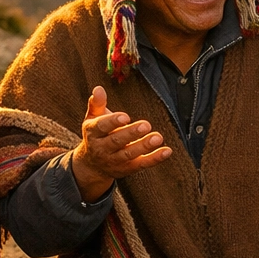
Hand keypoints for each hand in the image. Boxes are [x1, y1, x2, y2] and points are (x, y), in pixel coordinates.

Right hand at [71, 86, 172, 200]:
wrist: (92, 165)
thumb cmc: (97, 134)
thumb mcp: (93, 118)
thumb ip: (97, 103)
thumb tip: (98, 88)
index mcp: (93, 132)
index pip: (101, 126)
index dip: (113, 122)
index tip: (125, 117)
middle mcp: (101, 148)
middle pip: (116, 141)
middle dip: (131, 133)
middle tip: (146, 125)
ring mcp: (114, 160)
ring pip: (129, 154)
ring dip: (144, 146)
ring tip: (158, 137)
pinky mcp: (127, 169)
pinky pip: (141, 164)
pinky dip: (154, 159)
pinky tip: (166, 151)